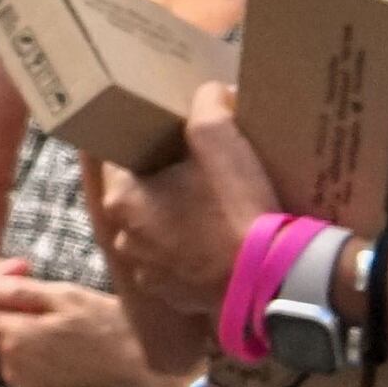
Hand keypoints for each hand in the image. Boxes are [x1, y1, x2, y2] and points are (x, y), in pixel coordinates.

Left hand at [0, 277, 163, 386]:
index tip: (8, 283)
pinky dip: (23, 349)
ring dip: (12, 331)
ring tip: (46, 320)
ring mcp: (19, 382)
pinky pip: (14, 362)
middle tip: (33, 300)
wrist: (136, 366)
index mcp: (13, 336)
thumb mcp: (63, 295)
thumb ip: (16, 291)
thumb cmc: (104, 322)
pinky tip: (48, 339)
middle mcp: (9, 365)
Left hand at [87, 83, 281, 317]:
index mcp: (121, 198)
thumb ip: (207, 104)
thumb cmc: (236, 205)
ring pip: (154, 229)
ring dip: (175, 215)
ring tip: (211, 203)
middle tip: (196, 166)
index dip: (144, 142)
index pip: (119, 158)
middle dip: (162, 179)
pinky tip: (217, 237)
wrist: (268, 277)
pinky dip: (190, 248)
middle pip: (137, 194)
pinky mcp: (170, 293)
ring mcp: (144, 269)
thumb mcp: (221, 137)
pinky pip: (174, 260)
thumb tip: (207, 93)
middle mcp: (122, 236)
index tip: (167, 135)